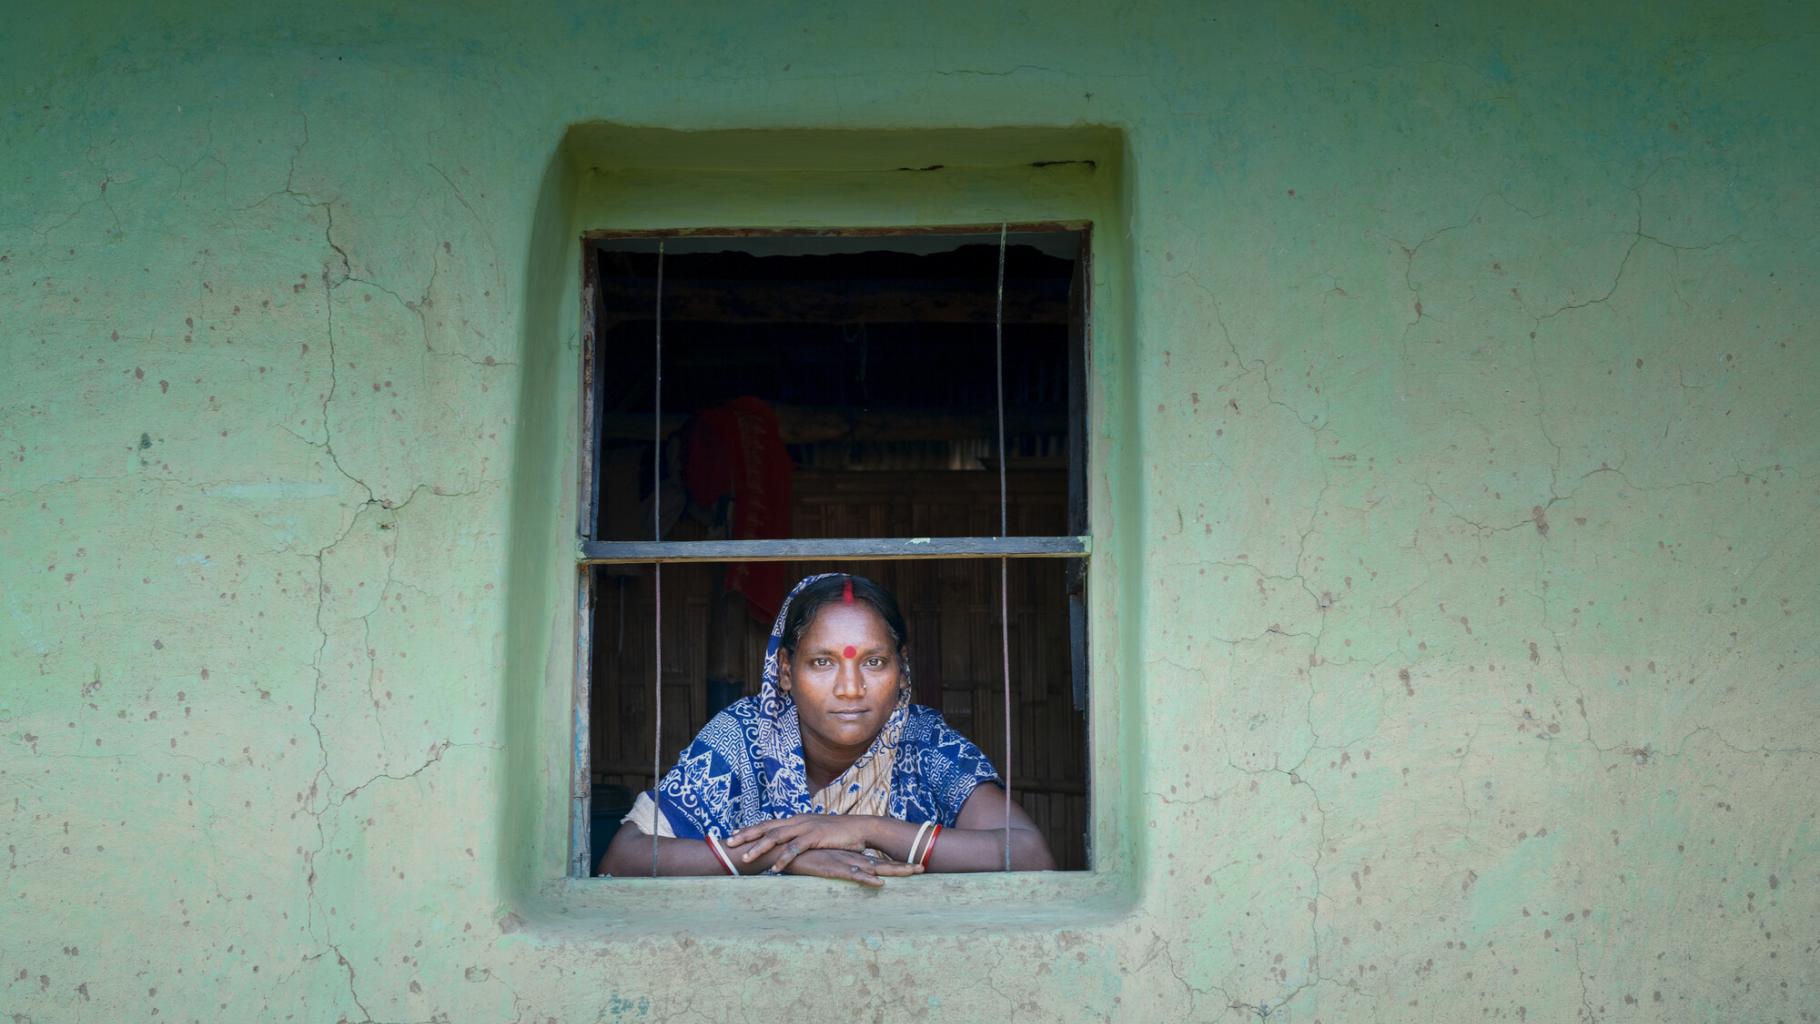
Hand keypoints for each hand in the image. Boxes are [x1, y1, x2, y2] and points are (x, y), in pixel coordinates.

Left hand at [726, 813, 877, 869]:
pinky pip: (795, 849)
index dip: (750, 829)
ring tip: (746, 858)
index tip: (734, 833)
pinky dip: (783, 858)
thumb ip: (800, 838)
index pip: (768, 823)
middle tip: (729, 842)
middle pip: (766, 827)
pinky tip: (774, 868)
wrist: (860, 829)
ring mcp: (805, 827)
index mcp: (795, 820)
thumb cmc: (838, 834)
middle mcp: (797, 821)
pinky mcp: (815, 837)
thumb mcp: (815, 833)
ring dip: (759, 848)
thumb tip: (788, 846)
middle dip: (746, 835)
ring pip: (776, 837)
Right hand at [783, 848, 921, 887]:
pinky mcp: (832, 869)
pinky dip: (867, 880)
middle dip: (903, 867)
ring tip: (912, 872)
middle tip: (923, 868)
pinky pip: (853, 875)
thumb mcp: (825, 864)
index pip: (879, 862)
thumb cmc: (804, 859)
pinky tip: (879, 884)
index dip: (897, 865)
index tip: (915, 866)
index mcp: (851, 858)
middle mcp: (851, 859)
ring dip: (893, 871)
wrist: (784, 851)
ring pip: (873, 868)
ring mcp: (843, 863)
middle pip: (883, 864)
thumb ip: (837, 867)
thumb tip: (848, 873)